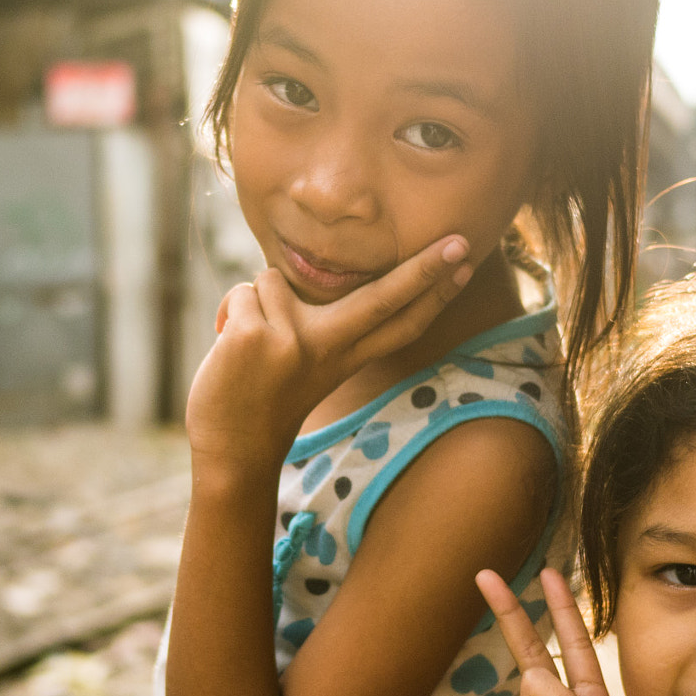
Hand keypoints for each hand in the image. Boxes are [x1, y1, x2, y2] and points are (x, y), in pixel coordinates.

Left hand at [185, 235, 471, 477]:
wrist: (230, 454)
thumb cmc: (259, 405)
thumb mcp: (304, 370)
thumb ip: (316, 329)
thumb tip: (300, 277)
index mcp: (344, 359)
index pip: (399, 323)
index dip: (435, 294)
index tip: (466, 264)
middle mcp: (326, 349)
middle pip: (384, 299)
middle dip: (425, 268)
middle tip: (459, 240)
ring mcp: (293, 341)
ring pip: (273, 281)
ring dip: (253, 305)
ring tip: (249, 347)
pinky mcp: (256, 335)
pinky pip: (243, 294)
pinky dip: (229, 315)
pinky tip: (230, 351)